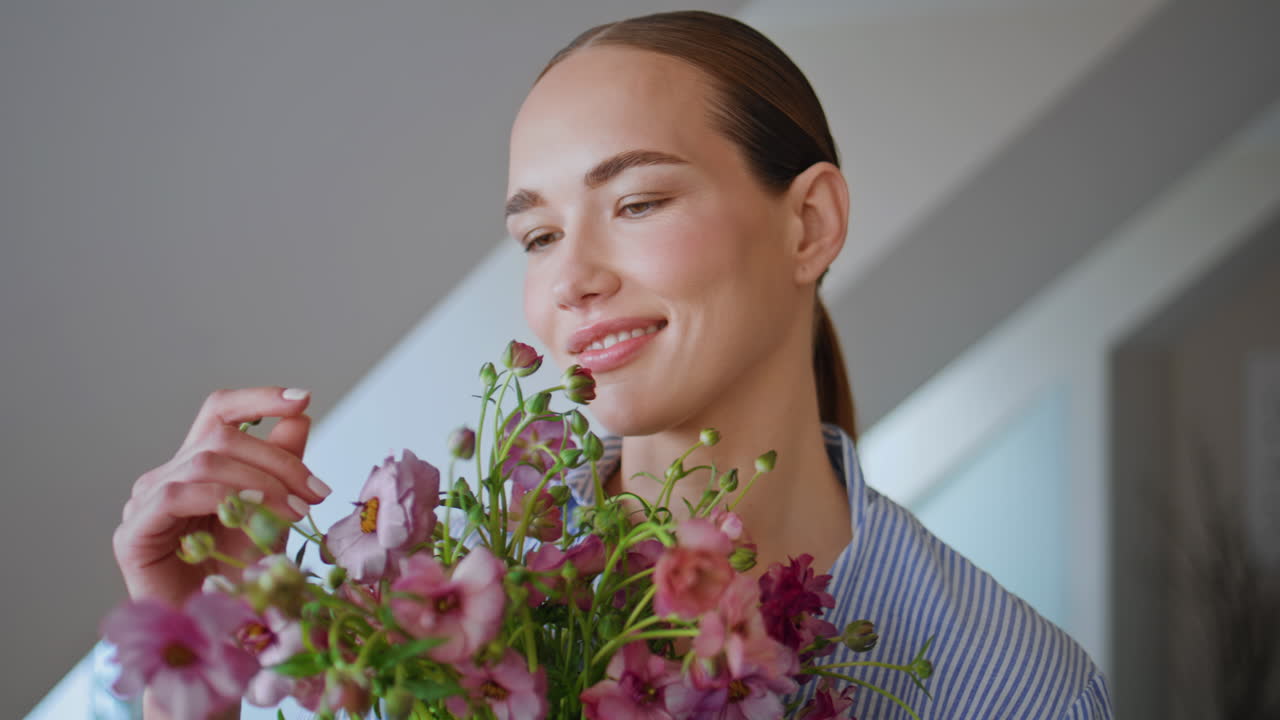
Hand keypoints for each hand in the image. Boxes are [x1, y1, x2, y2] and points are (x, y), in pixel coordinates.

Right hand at [113, 387, 330, 607]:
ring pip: (205, 461)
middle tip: (316, 492)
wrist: (215, 635)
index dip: (258, 399)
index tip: (301, 398)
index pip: (220, 413)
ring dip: (261, 482)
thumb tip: (300, 416)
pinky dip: (224, 498)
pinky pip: (177, 494)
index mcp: (199, 466)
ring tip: (297, 511)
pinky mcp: (133, 532)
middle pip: (221, 436)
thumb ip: (282, 466)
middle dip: (278, 459)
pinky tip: (257, 516)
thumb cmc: (242, 576)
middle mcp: (168, 476)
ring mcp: (145, 502)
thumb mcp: (274, 514)